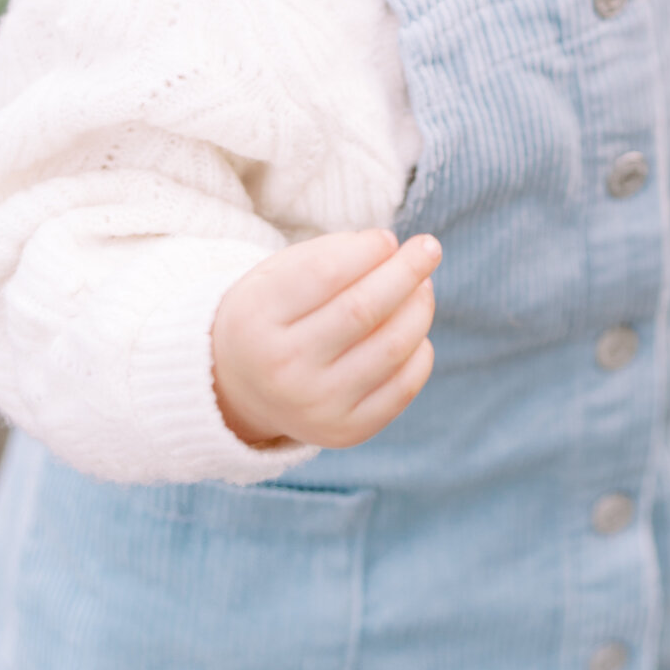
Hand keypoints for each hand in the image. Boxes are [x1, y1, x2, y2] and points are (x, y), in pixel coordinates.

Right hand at [212, 230, 442, 449]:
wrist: (240, 389)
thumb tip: (388, 247)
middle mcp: (282, 369)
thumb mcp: (274, 276)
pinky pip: (404, 385)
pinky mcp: (346, 431)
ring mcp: (315, 406)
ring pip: (393, 346)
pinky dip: (420, 350)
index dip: (366, 250)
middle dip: (406, 271)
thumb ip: (327, 254)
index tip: (388, 239)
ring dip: (420, 307)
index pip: (324, 273)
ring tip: (423, 286)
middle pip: (363, 310)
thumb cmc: (271, 315)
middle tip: (429, 247)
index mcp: (255, 320)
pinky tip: (413, 332)